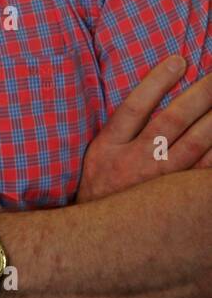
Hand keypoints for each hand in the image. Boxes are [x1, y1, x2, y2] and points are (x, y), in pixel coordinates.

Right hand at [77, 54, 211, 203]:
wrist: (99, 236)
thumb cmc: (100, 187)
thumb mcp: (97, 154)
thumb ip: (119, 129)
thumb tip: (146, 99)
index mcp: (110, 146)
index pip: (135, 106)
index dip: (157, 81)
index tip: (178, 60)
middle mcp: (136, 161)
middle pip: (173, 121)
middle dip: (200, 95)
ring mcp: (159, 180)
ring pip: (196, 144)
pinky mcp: (177, 196)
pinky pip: (205, 171)